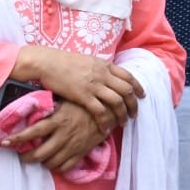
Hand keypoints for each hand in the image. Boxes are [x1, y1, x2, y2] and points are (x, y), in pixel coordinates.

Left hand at [6, 101, 107, 173]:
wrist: (110, 109)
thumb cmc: (85, 103)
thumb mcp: (65, 101)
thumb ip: (49, 107)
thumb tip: (30, 108)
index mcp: (57, 121)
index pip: (32, 132)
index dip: (16, 139)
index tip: (4, 142)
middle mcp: (63, 135)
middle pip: (39, 154)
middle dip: (26, 157)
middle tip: (22, 155)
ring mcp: (73, 145)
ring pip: (51, 163)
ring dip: (42, 163)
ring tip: (38, 159)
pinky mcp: (82, 152)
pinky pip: (66, 167)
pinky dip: (57, 167)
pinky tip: (54, 162)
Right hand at [14, 46, 143, 133]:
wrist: (47, 62)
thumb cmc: (64, 62)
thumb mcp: (88, 61)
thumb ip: (100, 68)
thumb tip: (107, 74)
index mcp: (106, 65)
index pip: (128, 76)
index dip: (138, 87)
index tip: (142, 95)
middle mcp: (103, 75)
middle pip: (126, 90)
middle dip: (133, 104)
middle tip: (135, 114)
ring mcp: (94, 86)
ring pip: (117, 102)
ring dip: (123, 114)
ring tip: (124, 122)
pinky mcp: (83, 96)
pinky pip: (100, 111)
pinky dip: (105, 121)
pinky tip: (106, 128)